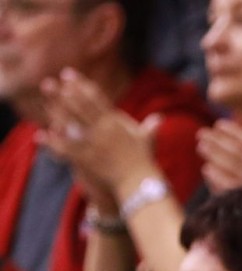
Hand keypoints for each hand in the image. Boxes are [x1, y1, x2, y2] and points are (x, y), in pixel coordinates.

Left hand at [39, 69, 159, 203]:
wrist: (139, 182)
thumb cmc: (144, 162)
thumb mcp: (147, 142)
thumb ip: (150, 128)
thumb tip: (160, 118)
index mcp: (115, 123)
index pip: (95, 99)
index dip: (80, 85)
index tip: (68, 74)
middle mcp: (103, 130)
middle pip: (80, 106)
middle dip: (64, 93)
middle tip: (49, 81)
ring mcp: (94, 143)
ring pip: (70, 124)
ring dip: (55, 111)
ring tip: (43, 104)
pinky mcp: (87, 158)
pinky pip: (66, 149)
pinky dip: (52, 142)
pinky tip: (39, 136)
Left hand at [198, 120, 241, 192]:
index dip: (235, 132)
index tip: (219, 125)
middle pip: (241, 153)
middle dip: (220, 141)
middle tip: (202, 133)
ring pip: (235, 166)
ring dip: (216, 155)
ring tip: (201, 147)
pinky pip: (231, 187)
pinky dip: (218, 177)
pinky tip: (207, 168)